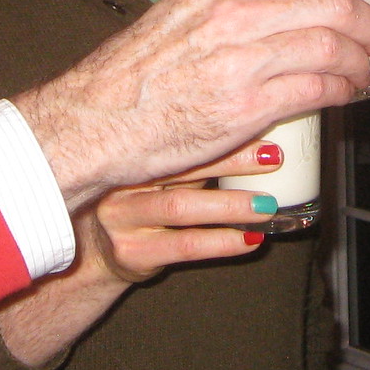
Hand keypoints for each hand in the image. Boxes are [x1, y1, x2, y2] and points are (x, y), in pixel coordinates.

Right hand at [0, 139, 284, 363]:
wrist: (95, 252)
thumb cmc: (141, 201)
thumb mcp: (157, 170)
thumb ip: (191, 152)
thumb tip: (258, 128)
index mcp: (132, 150)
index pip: (179, 132)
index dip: (223, 127)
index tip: (262, 116)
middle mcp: (123, 179)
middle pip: (182, 165)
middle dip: (233, 159)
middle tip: (274, 157)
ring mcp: (122, 217)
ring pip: (182, 207)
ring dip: (231, 205)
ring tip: (267, 206)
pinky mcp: (131, 252)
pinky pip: (184, 245)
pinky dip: (223, 242)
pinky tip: (251, 239)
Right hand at [16, 0, 369, 207]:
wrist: (95, 119)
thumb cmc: (137, 70)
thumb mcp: (185, 10)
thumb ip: (237, 0)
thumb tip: (292, 0)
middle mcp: (235, 12)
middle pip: (333, 3)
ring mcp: (242, 59)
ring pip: (333, 47)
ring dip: (362, 60)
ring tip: (366, 70)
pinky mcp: (247, 107)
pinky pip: (318, 89)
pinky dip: (344, 90)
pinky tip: (346, 93)